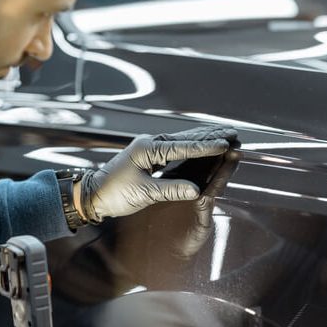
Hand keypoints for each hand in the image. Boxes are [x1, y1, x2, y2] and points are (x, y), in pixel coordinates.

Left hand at [77, 126, 237, 222]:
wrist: (93, 194)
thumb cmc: (115, 193)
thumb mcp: (144, 193)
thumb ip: (171, 190)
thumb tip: (197, 191)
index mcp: (148, 149)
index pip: (184, 147)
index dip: (206, 147)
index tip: (225, 144)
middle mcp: (150, 144)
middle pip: (186, 138)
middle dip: (211, 136)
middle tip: (233, 132)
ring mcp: (150, 148)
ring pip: (183, 140)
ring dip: (204, 138)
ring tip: (225, 134)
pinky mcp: (150, 155)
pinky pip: (177, 148)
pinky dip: (193, 146)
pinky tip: (203, 145)